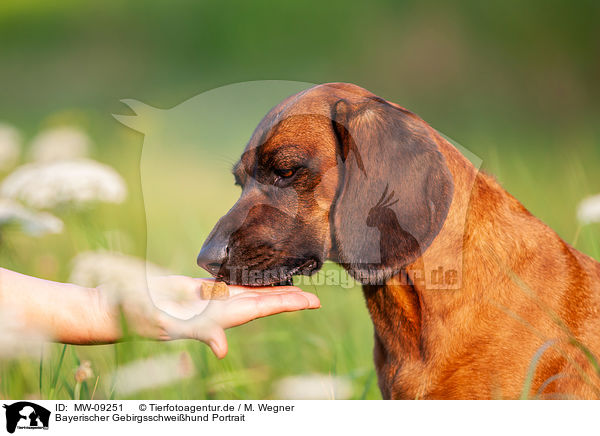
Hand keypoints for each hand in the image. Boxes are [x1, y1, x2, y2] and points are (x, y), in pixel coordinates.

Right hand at [125, 276, 319, 357]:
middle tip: (315, 297)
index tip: (311, 302)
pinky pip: (227, 289)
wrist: (113, 307)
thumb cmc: (135, 314)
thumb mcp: (165, 324)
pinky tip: (254, 281)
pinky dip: (245, 285)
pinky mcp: (195, 293)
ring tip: (294, 289)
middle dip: (288, 300)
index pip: (259, 308)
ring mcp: (206, 302)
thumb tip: (222, 348)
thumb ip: (196, 333)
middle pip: (260, 303)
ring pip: (247, 296)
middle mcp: (215, 310)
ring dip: (271, 293)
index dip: (286, 305)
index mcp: (215, 315)